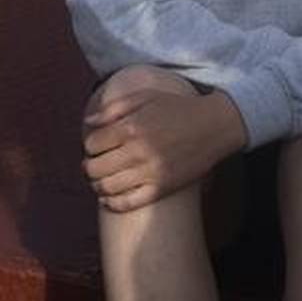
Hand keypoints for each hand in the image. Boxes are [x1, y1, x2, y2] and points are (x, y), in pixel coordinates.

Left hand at [82, 86, 245, 212]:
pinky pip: (128, 203)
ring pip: (107, 187)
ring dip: (96, 185)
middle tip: (93, 165)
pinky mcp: (161, 189)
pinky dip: (112, 203)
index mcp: (131, 127)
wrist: (213, 126)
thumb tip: (89, 122)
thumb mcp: (145, 97)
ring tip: (99, 180)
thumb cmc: (177, 108)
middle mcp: (138, 151)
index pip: (92, 144)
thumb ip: (113, 108)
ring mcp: (150, 172)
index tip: (95, 147)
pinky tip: (107, 198)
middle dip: (88, 167)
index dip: (89, 146)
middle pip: (95, 168)